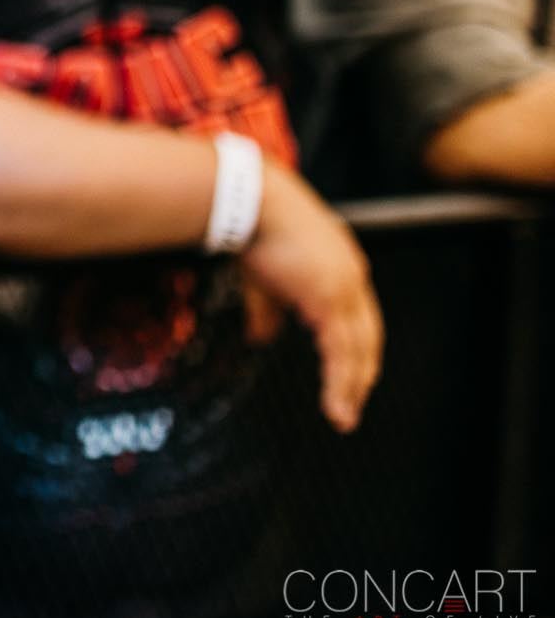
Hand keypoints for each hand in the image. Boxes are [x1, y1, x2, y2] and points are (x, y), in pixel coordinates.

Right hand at [237, 167, 382, 432]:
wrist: (251, 200)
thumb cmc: (253, 225)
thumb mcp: (262, 276)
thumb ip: (269, 309)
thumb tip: (262, 338)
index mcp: (340, 267)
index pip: (357, 317)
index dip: (354, 348)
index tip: (349, 374)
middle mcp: (351, 278)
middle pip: (367, 338)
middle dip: (360, 374)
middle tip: (352, 406)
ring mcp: (345, 289)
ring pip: (358, 350)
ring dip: (351, 388)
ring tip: (343, 417)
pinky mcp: (331, 299)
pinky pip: (342, 352)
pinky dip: (341, 382)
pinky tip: (336, 403)